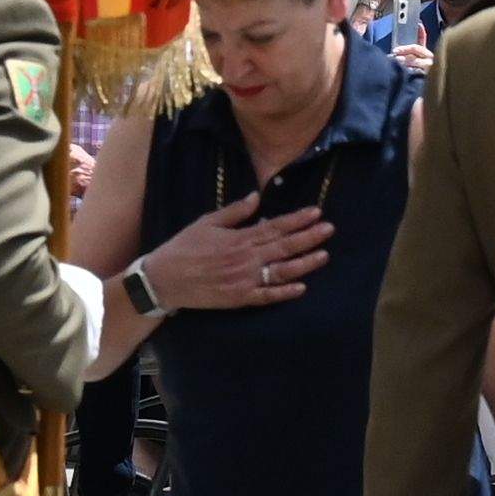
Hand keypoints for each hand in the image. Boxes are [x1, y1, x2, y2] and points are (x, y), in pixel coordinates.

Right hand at [137, 186, 330, 313]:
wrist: (165, 279)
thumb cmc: (184, 247)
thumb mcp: (207, 222)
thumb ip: (234, 211)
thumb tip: (257, 197)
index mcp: (239, 238)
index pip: (275, 226)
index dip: (298, 219)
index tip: (317, 212)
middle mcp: (246, 258)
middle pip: (284, 246)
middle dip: (309, 237)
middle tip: (329, 229)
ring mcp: (244, 280)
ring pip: (281, 271)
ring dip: (304, 263)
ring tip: (324, 255)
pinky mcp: (239, 298)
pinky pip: (266, 296)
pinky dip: (284, 292)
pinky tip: (301, 288)